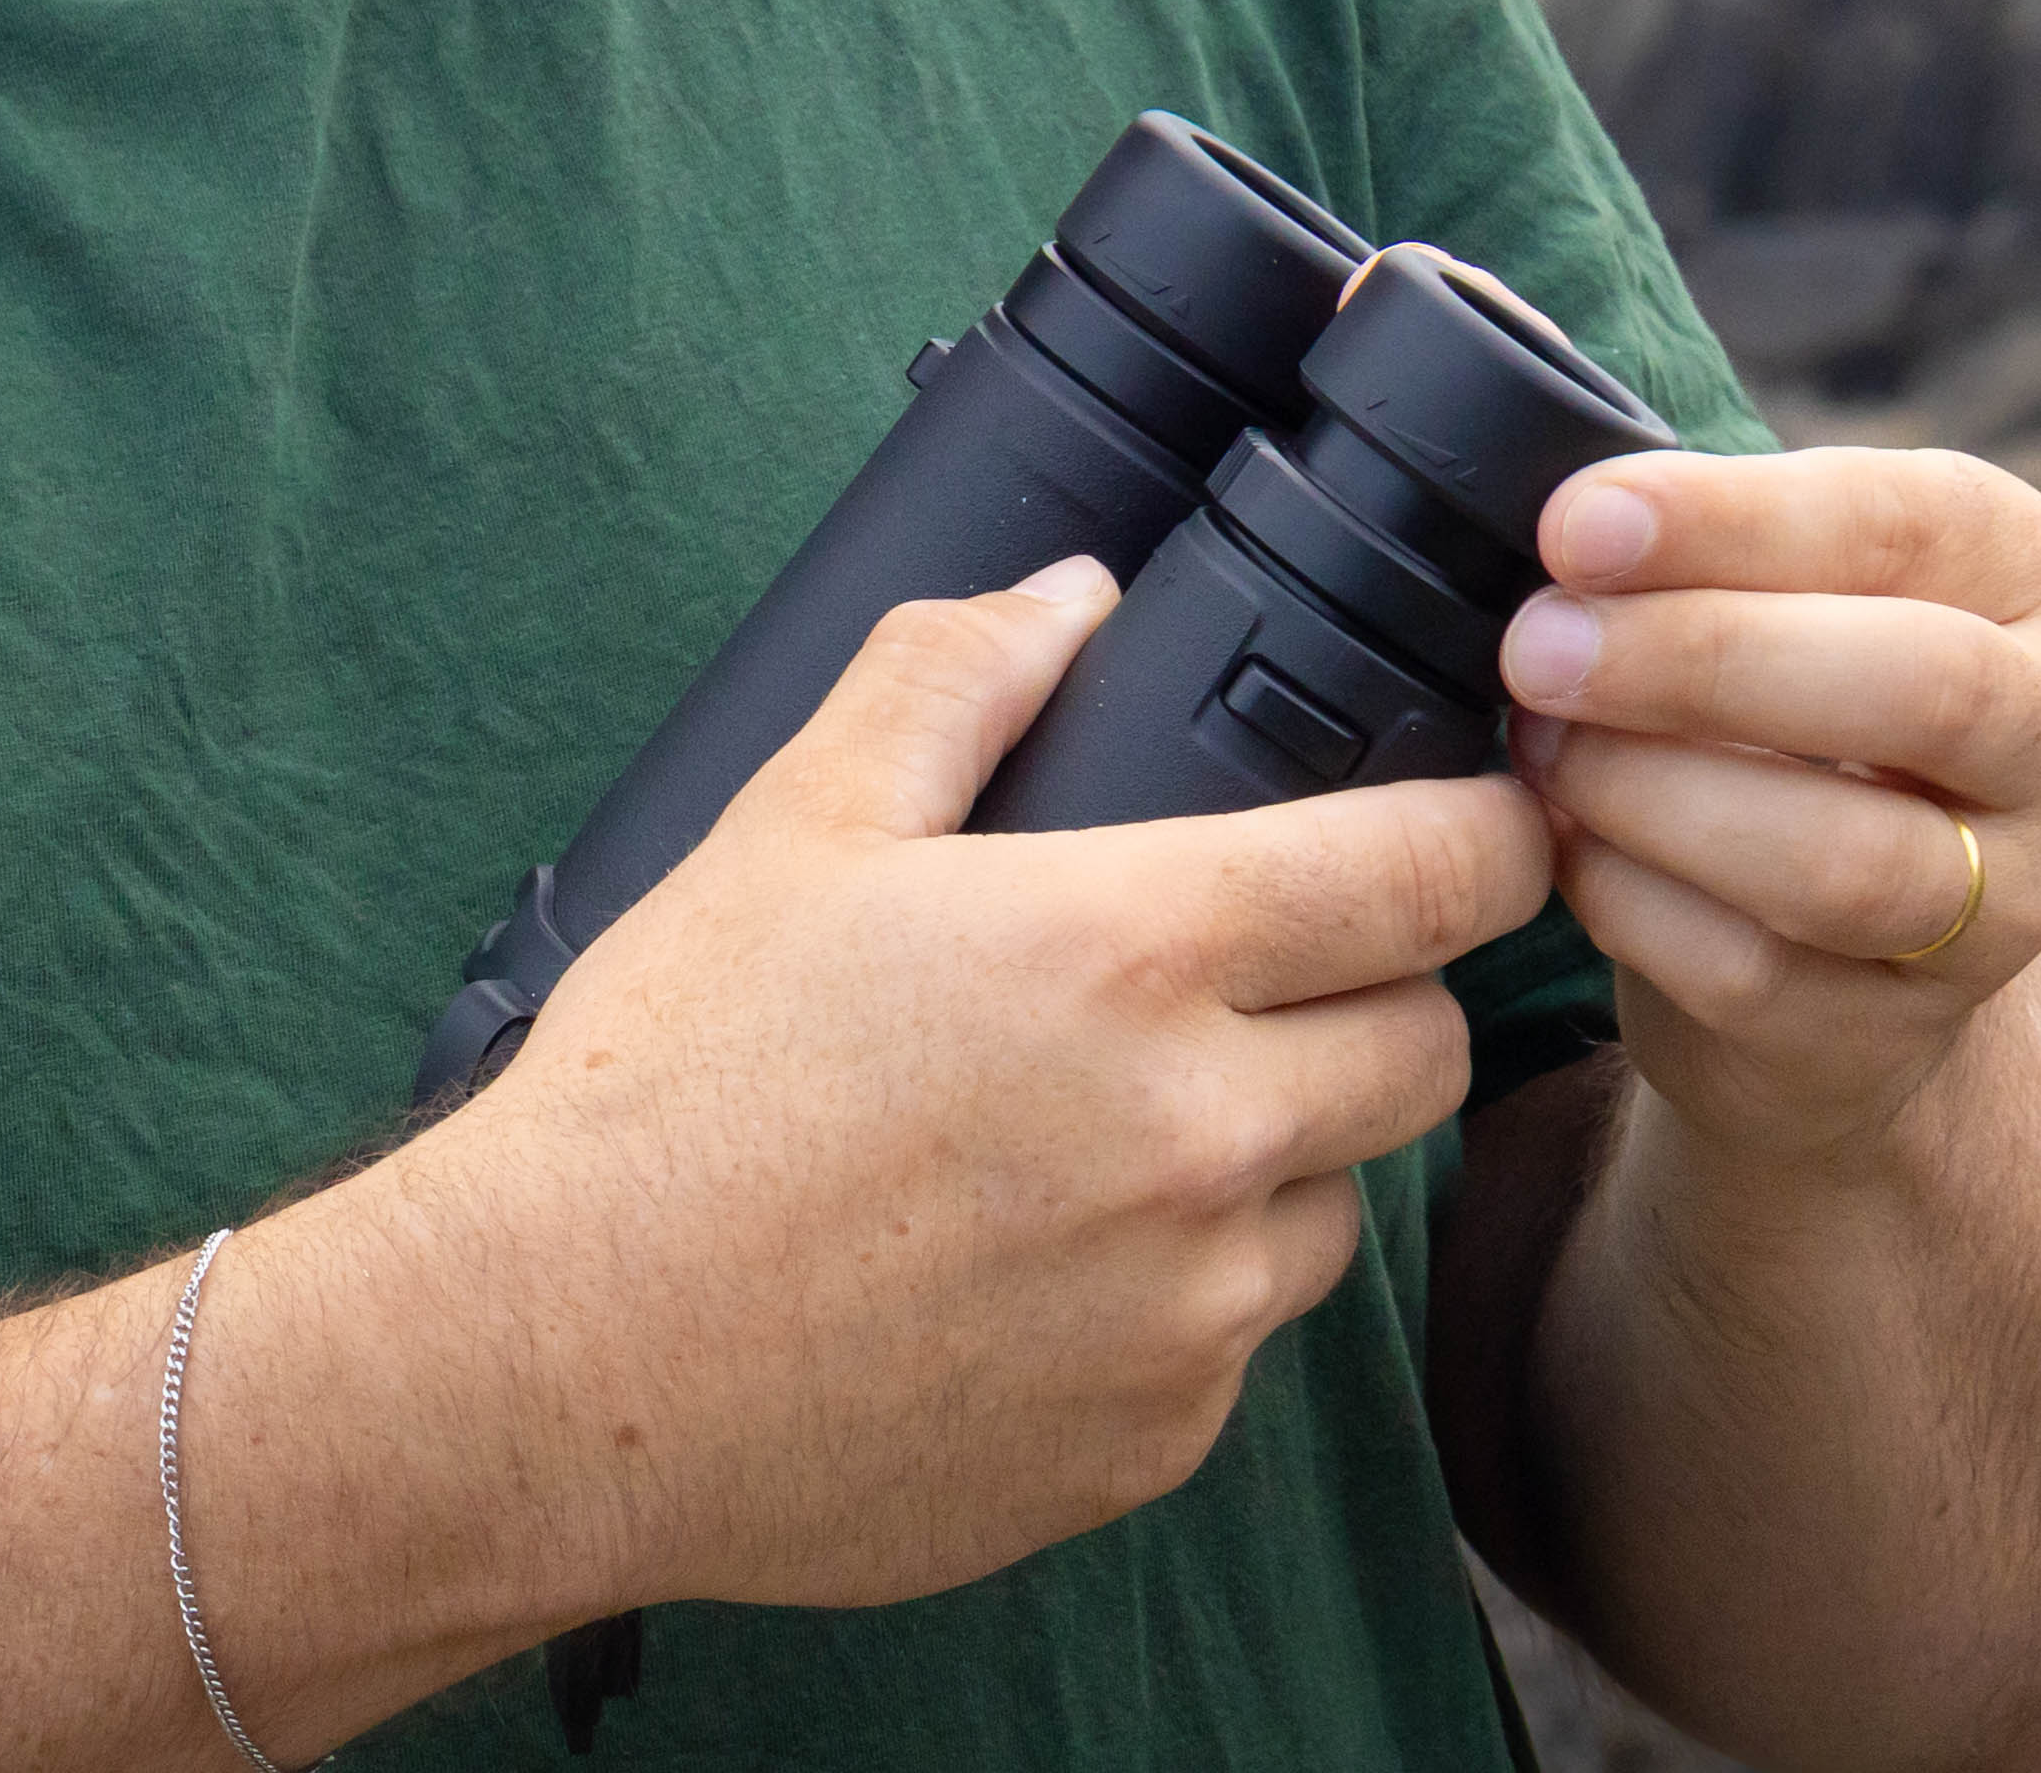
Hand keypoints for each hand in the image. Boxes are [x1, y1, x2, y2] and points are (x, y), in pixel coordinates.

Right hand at [413, 558, 1551, 1612]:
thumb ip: (955, 680)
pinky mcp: (1151, 1444)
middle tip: (1251, 991)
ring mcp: (1188, 1310)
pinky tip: (1033, 1275)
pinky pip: (1237, 1349)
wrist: (550, 1363)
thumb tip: (1075, 595)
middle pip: (1430, 1047)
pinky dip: (1179, 1305)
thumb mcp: (794, 828)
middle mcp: (1202, 1133)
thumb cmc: (666, 1090)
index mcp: (1136, 949)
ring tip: (1099, 1146)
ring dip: (1275, 1162)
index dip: (1489, 838)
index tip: (1476, 835)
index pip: (1441, 874)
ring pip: (1340, 1207)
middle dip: (1375, 1001)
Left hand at [1497, 448, 2040, 1156]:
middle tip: (1536, 647)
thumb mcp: (1762, 596)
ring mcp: (1998, 906)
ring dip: (1658, 797)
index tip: (1577, 528)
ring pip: (1847, 860)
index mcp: (2021, 574)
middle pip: (1924, 687)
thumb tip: (1571, 528)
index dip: (1735, 521)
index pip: (1908, 523)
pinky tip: (1562, 851)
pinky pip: (1755, 974)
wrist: (1821, 953)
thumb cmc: (1770, 716)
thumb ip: (1693, 553)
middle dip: (1705, 658)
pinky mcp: (1898, 1033)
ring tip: (1541, 751)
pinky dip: (1632, 904)